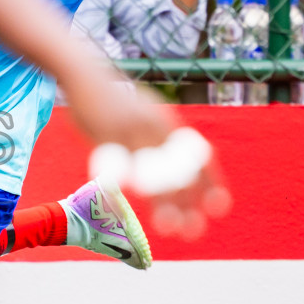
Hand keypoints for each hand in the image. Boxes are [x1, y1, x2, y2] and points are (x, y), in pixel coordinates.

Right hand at [61, 61, 229, 238]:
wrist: (85, 73)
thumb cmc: (113, 95)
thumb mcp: (144, 110)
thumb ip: (158, 130)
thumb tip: (171, 149)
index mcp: (167, 124)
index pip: (198, 156)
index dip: (211, 182)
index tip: (218, 206)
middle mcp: (155, 129)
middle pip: (178, 171)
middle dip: (188, 203)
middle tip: (192, 230)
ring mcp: (131, 132)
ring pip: (152, 175)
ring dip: (163, 204)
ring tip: (168, 227)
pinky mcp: (106, 135)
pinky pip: (115, 168)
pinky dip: (116, 190)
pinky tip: (119, 208)